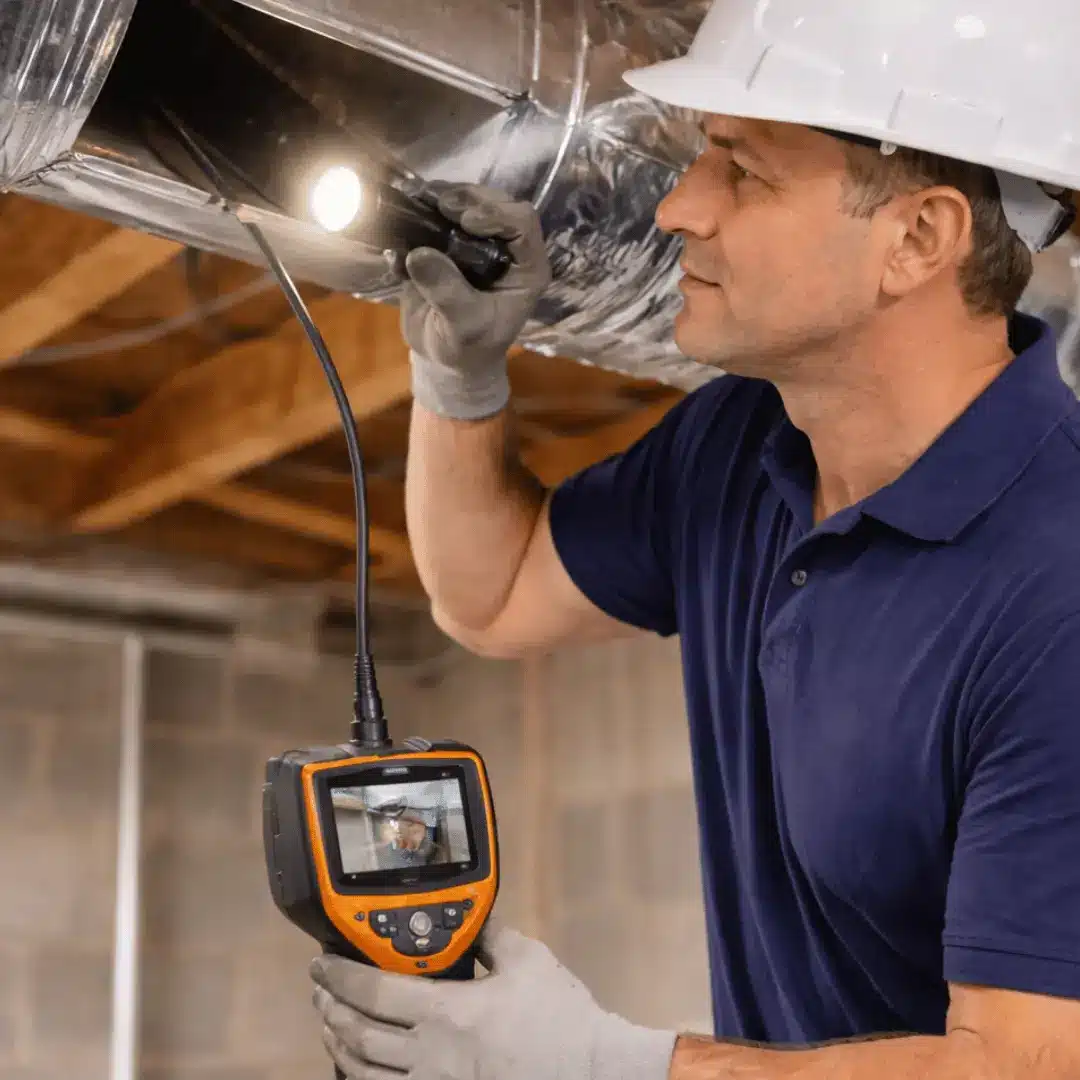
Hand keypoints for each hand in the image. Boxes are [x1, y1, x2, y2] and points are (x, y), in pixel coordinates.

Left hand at [310, 921, 676, 1079]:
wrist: (592, 1072)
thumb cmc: (563, 1019)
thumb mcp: (528, 960)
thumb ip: (492, 934)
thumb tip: (472, 916)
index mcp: (447, 1012)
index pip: (373, 991)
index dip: (338, 976)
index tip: (321, 963)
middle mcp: (432, 1056)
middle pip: (357, 1034)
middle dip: (330, 1010)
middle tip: (321, 992)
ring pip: (363, 1075)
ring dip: (339, 1047)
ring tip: (332, 1027)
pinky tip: (360, 1069)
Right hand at [401, 184, 551, 420]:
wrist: (443, 358)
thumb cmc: (466, 348)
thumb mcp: (464, 327)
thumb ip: (448, 293)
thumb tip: (419, 254)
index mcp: (526, 269)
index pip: (523, 224)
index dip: (497, 213)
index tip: (466, 221)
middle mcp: (506, 249)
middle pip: (496, 203)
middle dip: (468, 198)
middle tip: (439, 203)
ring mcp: (477, 242)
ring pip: (468, 202)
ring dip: (442, 198)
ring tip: (419, 202)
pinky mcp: (449, 243)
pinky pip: (439, 215)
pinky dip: (422, 210)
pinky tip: (406, 214)